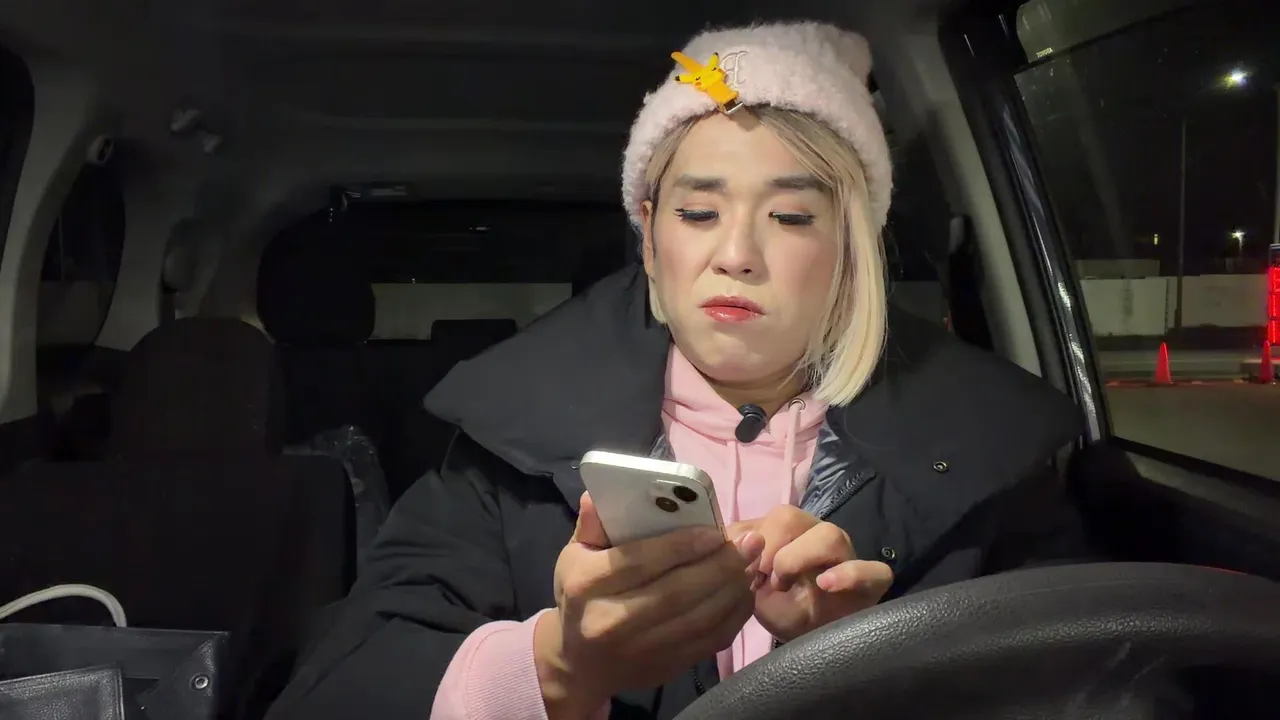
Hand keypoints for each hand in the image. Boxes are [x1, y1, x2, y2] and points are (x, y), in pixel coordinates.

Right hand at [534, 493, 764, 718]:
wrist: (581, 663)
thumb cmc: (581, 596)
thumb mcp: (574, 556)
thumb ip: (592, 526)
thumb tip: (599, 496)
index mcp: (587, 585)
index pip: (638, 563)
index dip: (680, 546)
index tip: (714, 531)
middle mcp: (612, 622)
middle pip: (676, 593)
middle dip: (720, 565)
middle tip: (750, 542)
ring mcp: (642, 650)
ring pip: (699, 619)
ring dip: (733, 588)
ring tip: (753, 562)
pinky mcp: (667, 667)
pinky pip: (710, 641)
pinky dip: (734, 616)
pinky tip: (744, 592)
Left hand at [730, 506, 892, 642]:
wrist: (806, 643)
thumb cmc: (778, 607)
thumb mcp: (747, 583)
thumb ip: (735, 557)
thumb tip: (733, 540)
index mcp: (789, 532)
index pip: (770, 515)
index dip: (753, 540)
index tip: (742, 570)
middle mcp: (818, 536)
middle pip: (792, 517)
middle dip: (768, 548)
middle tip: (761, 579)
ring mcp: (846, 557)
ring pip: (830, 535)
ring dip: (797, 558)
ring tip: (782, 585)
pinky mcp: (870, 584)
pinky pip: (874, 570)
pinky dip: (849, 574)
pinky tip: (825, 584)